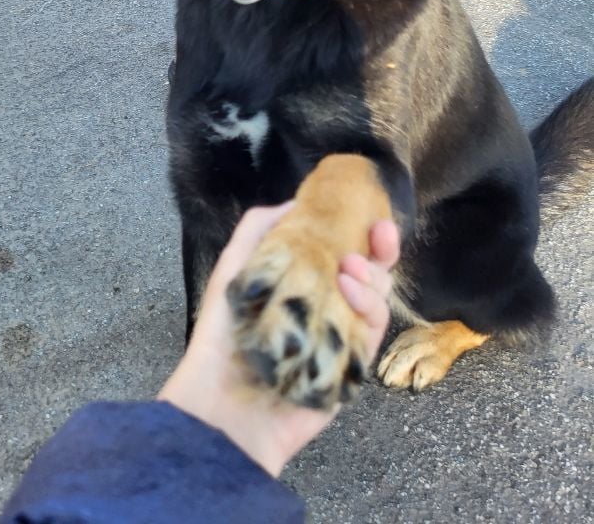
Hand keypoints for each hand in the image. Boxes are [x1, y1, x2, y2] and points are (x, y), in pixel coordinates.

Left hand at [158, 204, 399, 475]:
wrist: (222, 403)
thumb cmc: (221, 333)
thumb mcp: (234, 269)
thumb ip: (260, 228)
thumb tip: (296, 200)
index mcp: (302, 284)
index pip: (340, 252)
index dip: (358, 231)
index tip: (367, 213)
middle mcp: (326, 309)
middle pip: (369, 274)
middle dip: (381, 250)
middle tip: (381, 233)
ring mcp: (340, 337)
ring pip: (376, 300)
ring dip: (371, 276)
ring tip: (351, 265)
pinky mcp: (351, 367)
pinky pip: (372, 333)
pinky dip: (368, 307)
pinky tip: (351, 288)